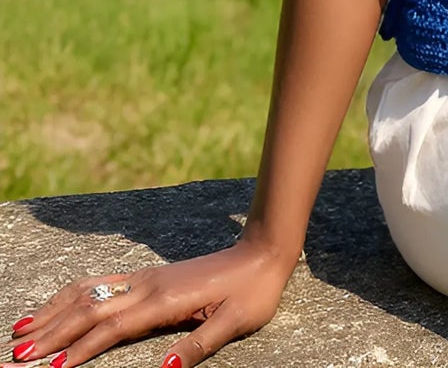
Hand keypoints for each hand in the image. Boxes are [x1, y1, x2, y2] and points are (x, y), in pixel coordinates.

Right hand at [7, 238, 294, 366]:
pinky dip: (73, 295)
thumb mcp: (235, 322)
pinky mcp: (150, 276)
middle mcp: (149, 286)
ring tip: (21, 330)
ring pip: (90, 291)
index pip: (112, 328)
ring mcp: (147, 278)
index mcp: (165, 301)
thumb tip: (166, 367)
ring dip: (54, 310)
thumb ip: (201, 345)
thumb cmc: (253, 291)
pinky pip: (102, 283)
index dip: (80, 349)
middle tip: (18, 356)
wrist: (264, 252)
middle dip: (53, 332)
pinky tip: (60, 305)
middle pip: (90, 308)